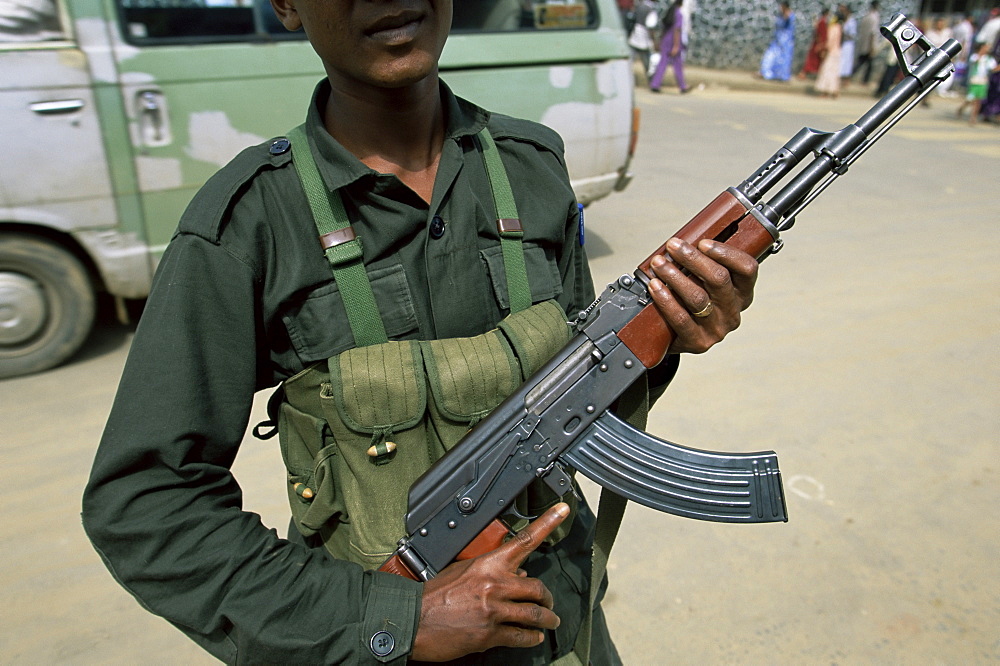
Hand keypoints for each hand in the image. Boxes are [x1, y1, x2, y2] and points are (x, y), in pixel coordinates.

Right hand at [410, 503, 570, 661]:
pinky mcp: (490, 634)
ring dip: (547, 620)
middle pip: (538, 587)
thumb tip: (517, 572)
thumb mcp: (461, 571)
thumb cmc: (432, 595)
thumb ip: (490, 570)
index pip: (524, 539)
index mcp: (488, 564)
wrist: (412, 619)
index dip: (548, 522)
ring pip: (535, 614)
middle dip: (547, 598)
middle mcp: (495, 585)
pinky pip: (521, 636)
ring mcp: (494, 610)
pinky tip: (533, 637)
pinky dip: (531, 638)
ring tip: (550, 622)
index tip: (563, 509)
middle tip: (549, 604)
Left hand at [647, 237, 757, 354]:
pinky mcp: (698, 342)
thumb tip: (683, 241)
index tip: (703, 242)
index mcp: (742, 294)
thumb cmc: (689, 304)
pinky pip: (681, 318)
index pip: (747, 269)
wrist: (674, 338)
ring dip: (675, 276)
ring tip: (659, 263)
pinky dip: (666, 299)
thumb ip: (702, 265)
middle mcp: (733, 312)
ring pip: (698, 297)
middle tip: (673, 246)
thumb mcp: (704, 284)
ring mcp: (717, 329)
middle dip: (693, 258)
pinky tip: (655, 286)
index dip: (726, 253)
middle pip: (719, 279)